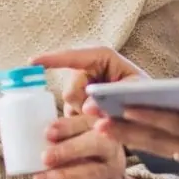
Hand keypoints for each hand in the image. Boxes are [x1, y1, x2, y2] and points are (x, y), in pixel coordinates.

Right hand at [30, 47, 148, 116]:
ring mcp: (80, 86)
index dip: (52, 59)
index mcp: (101, 57)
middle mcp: (86, 69)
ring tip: (106, 116)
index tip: (32, 62)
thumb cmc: (144, 92)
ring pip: (69, 107)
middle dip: (83, 106)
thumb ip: (112, 96)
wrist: (147, 108)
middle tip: (103, 113)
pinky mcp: (77, 102)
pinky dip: (82, 122)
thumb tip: (86, 108)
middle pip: (70, 91)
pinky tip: (96, 121)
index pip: (73, 57)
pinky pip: (70, 115)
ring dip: (84, 117)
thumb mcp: (135, 90)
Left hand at [33, 113, 162, 178]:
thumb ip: (63, 131)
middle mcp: (113, 150)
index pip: (90, 123)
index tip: (48, 132)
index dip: (69, 126)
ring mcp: (112, 175)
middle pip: (97, 145)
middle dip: (69, 150)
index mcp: (103, 130)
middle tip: (44, 157)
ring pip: (91, 173)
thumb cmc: (85, 160)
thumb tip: (29, 123)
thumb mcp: (79, 141)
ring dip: (63, 176)